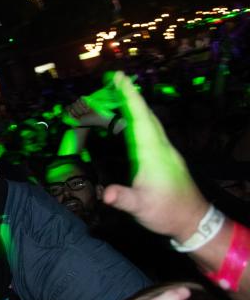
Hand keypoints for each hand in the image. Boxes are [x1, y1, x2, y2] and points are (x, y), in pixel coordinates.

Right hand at [102, 72, 207, 238]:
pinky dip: (137, 120)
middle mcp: (160, 147)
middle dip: (131, 95)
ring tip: (118, 94)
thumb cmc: (166, 212)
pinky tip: (130, 122)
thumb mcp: (141, 208)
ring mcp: (164, 152)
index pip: (141, 119)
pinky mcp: (164, 158)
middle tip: (114, 79)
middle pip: (146, 114)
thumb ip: (123, 198)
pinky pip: (149, 131)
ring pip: (149, 122)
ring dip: (134, 106)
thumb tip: (105, 193)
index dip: (130, 98)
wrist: (193, 220)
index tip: (120, 78)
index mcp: (153, 153)